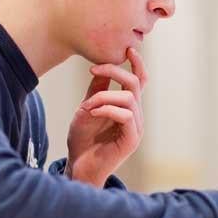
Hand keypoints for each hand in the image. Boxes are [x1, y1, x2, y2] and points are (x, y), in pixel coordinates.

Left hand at [65, 47, 146, 186]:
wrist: (78, 168)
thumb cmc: (82, 142)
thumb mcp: (87, 109)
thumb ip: (97, 91)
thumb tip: (102, 69)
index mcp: (128, 108)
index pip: (140, 81)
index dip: (138, 64)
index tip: (128, 49)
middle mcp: (136, 116)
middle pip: (135, 83)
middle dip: (115, 71)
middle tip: (94, 69)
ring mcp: (136, 128)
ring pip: (129, 98)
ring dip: (104, 96)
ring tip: (87, 105)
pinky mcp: (132, 140)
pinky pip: (125, 115)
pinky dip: (107, 109)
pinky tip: (92, 113)